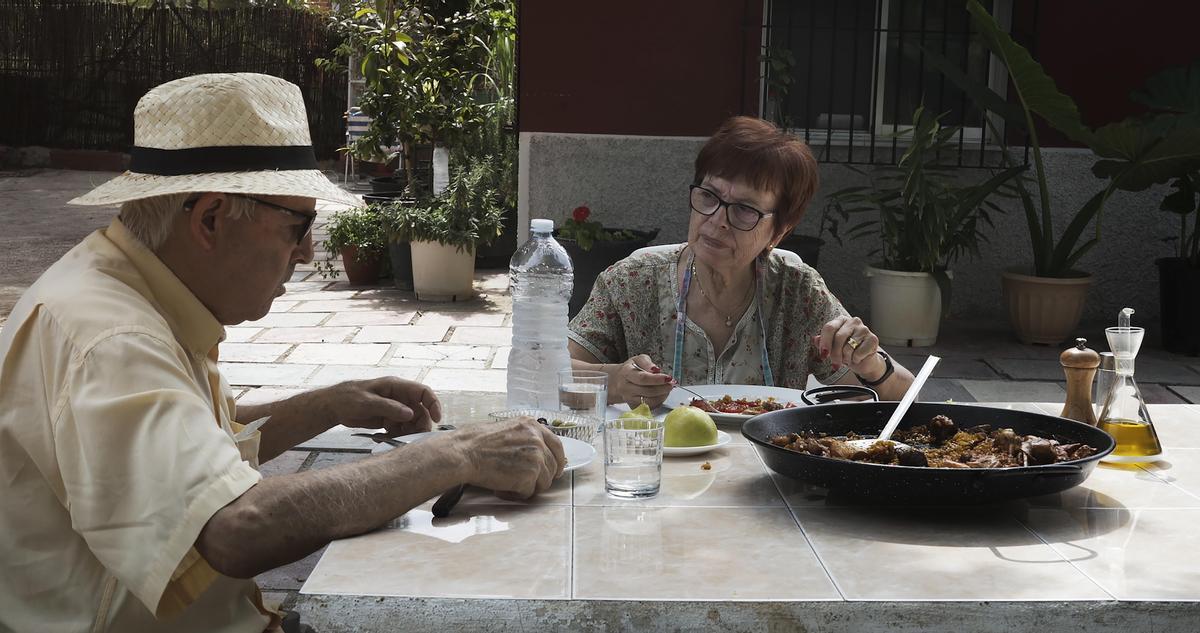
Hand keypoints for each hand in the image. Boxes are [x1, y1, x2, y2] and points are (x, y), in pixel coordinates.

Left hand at [319, 377, 442, 436]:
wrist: (332, 406)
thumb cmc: (348, 397)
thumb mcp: (367, 402)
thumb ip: (389, 408)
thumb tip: (410, 414)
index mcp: (396, 387)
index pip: (423, 392)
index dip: (433, 404)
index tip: (437, 419)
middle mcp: (399, 398)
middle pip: (420, 412)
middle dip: (419, 426)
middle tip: (412, 438)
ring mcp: (394, 410)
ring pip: (411, 424)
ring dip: (406, 434)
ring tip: (391, 439)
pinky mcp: (388, 421)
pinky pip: (399, 430)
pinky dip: (394, 437)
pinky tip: (380, 439)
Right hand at [456, 417, 564, 497]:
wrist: (465, 453)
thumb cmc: (476, 443)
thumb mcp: (507, 429)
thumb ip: (525, 438)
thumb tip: (536, 452)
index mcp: (532, 426)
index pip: (556, 445)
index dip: (557, 461)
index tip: (555, 469)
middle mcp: (537, 439)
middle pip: (553, 466)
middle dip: (541, 478)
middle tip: (526, 483)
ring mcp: (536, 457)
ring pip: (544, 482)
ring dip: (528, 486)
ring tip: (508, 483)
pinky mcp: (530, 475)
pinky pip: (529, 492)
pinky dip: (516, 494)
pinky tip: (502, 487)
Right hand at [609, 354, 674, 407]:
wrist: (619, 380)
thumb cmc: (632, 369)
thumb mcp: (638, 359)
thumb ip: (647, 363)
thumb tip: (656, 370)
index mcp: (626, 373)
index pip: (643, 378)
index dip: (657, 379)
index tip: (668, 378)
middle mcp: (625, 388)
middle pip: (647, 391)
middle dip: (663, 388)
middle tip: (671, 383)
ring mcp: (629, 399)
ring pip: (649, 401)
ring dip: (662, 395)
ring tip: (667, 388)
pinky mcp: (633, 406)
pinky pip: (649, 407)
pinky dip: (658, 401)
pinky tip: (661, 394)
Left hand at [814, 316, 886, 379]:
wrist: (863, 360)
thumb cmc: (846, 351)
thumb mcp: (832, 347)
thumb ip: (822, 342)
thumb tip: (815, 339)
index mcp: (841, 320)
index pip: (829, 328)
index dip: (825, 343)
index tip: (823, 355)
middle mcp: (853, 321)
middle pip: (838, 337)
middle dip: (835, 354)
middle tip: (835, 365)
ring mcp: (864, 329)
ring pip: (848, 347)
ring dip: (846, 358)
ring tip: (847, 359)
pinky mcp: (873, 339)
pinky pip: (859, 353)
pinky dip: (856, 359)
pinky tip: (857, 358)